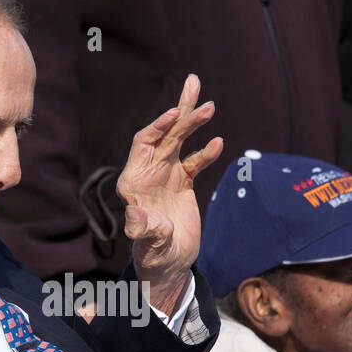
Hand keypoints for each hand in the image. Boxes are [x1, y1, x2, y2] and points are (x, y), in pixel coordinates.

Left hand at [118, 73, 223, 314]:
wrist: (170, 265)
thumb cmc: (154, 256)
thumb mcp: (148, 244)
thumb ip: (142, 229)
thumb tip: (133, 216)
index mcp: (134, 181)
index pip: (143, 143)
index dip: (158, 126)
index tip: (174, 115)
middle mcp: (148, 173)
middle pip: (163, 134)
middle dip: (180, 112)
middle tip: (196, 87)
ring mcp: (166, 175)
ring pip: (179, 141)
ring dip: (194, 122)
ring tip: (211, 105)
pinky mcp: (182, 182)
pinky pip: (194, 160)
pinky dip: (206, 151)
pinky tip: (218, 142)